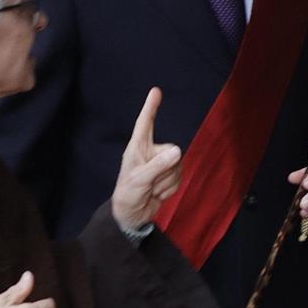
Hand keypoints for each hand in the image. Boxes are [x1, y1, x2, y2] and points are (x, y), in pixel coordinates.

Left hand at [113, 87, 182, 232]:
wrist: (132, 216)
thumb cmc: (127, 194)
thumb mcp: (139, 180)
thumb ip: (158, 166)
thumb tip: (178, 151)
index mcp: (137, 148)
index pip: (145, 124)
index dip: (151, 107)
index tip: (156, 91)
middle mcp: (150, 152)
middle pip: (173, 151)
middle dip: (165, 171)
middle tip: (149, 185)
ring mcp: (161, 164)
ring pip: (178, 166)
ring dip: (167, 183)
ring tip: (151, 190)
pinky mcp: (168, 176)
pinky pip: (179, 179)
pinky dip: (170, 189)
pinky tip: (157, 194)